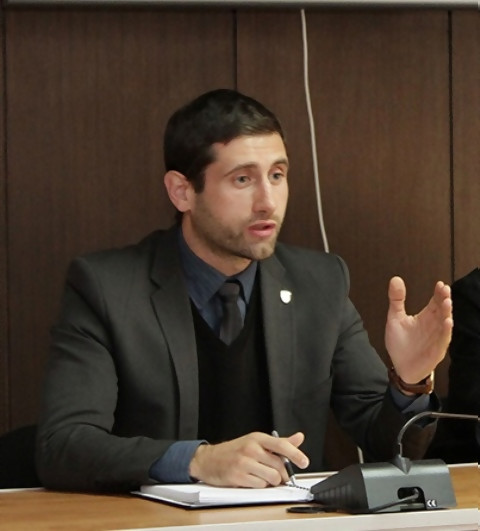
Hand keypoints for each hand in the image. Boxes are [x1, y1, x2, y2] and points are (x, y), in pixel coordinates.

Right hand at [188, 431, 308, 487]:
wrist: (209, 459)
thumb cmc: (235, 450)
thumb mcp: (256, 441)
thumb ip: (279, 443)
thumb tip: (299, 438)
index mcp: (257, 438)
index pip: (281, 445)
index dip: (295, 454)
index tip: (305, 462)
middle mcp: (251, 448)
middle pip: (279, 466)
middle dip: (282, 474)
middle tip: (278, 475)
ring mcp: (244, 463)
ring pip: (272, 478)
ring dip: (271, 481)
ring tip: (262, 476)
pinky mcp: (238, 477)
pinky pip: (260, 486)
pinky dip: (260, 485)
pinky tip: (252, 479)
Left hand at [385, 276, 452, 383]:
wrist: (401, 366)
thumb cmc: (400, 343)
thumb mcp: (395, 318)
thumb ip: (396, 300)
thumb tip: (395, 279)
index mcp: (425, 317)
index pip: (435, 302)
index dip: (438, 293)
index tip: (440, 284)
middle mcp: (434, 325)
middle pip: (442, 310)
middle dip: (444, 299)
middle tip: (444, 289)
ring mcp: (436, 338)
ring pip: (445, 323)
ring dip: (447, 313)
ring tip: (446, 302)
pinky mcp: (436, 350)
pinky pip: (443, 339)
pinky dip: (445, 331)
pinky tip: (447, 322)